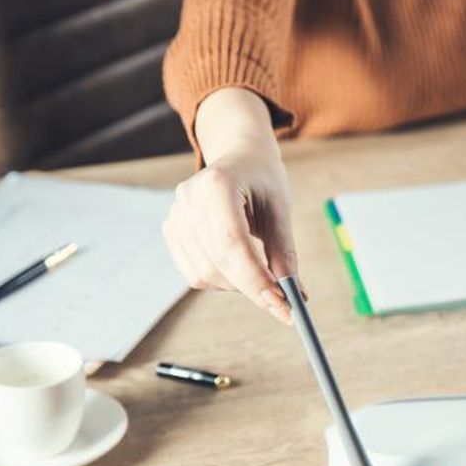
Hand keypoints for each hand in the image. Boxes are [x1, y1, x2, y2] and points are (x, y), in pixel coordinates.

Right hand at [162, 152, 296, 322]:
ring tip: (261, 271)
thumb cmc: (264, 182)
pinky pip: (195, 274)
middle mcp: (188, 199)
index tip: (281, 304)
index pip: (232, 241)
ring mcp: (175, 216)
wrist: (239, 159)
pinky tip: (239, 266)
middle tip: (283, 305)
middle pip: (218, 261)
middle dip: (253, 288)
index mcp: (217, 184)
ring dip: (239, 285)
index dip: (255, 277)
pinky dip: (222, 280)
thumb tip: (294, 295)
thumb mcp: (281, 210)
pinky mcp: (171, 232)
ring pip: (205, 274)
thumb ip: (284, 252)